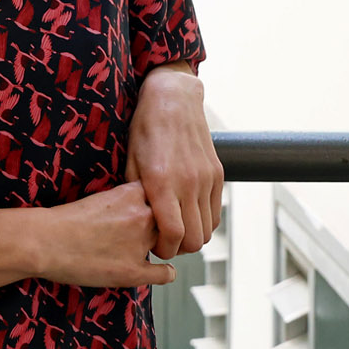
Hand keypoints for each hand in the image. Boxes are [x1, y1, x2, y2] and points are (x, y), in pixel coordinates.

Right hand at [36, 182, 176, 287]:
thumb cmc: (66, 219)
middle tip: (144, 232)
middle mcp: (142, 216)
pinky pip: (165, 273)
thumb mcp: (101, 197)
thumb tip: (145, 206)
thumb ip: (127, 200)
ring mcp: (139, 245)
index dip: (158, 204)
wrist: (44, 241)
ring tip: (144, 249)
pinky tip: (163, 271)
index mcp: (132, 194)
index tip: (154, 209)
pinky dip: (166, 273)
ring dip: (159, 246)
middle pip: (168, 219)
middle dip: (160, 225)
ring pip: (167, 244)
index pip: (162, 195)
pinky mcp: (133, 272)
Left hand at [125, 62, 222, 258]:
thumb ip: (136, 195)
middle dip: (178, 247)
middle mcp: (189, 183)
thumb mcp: (130, 161)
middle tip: (164, 240)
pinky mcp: (218, 174)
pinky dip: (204, 221)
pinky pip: (216, 212)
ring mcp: (207, 179)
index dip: (165, 248)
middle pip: (195, 240)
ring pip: (208, 229)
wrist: (173, 100)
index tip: (155, 246)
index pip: (174, 234)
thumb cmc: (145, 129)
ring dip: (193, 235)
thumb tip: (138, 224)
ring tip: (176, 227)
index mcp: (162, 182)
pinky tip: (189, 213)